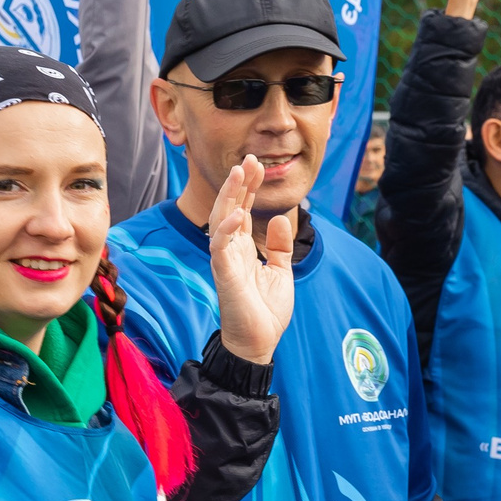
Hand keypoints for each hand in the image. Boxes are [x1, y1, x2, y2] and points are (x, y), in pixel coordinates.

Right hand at [207, 155, 294, 361]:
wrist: (259, 342)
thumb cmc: (265, 311)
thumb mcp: (280, 271)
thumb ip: (278, 246)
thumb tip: (277, 218)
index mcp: (242, 248)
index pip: (242, 209)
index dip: (248, 187)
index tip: (258, 164)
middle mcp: (230, 250)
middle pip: (230, 208)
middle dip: (238, 183)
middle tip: (249, 158)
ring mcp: (224, 261)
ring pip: (221, 221)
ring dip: (229, 196)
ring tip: (238, 173)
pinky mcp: (224, 276)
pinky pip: (220, 248)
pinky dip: (226, 230)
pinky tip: (236, 213)